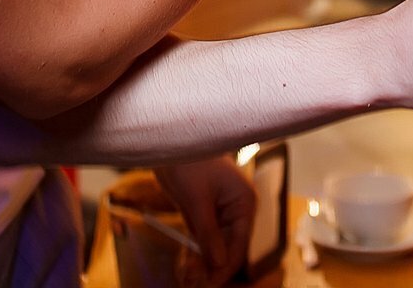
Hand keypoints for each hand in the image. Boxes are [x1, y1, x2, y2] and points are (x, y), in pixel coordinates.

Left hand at [155, 155, 256, 283]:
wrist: (169, 140)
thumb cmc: (188, 161)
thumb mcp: (196, 200)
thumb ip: (208, 233)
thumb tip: (218, 264)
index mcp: (244, 202)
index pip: (239, 244)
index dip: (224, 267)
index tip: (208, 284)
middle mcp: (236, 209)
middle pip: (227, 248)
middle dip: (209, 268)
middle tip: (191, 285)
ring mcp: (220, 211)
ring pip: (214, 246)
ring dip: (200, 264)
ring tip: (185, 281)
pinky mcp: (204, 212)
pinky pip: (202, 238)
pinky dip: (194, 253)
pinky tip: (185, 267)